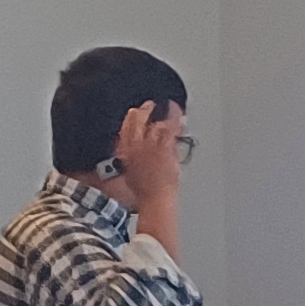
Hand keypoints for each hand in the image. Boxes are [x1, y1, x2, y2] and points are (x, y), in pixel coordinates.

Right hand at [109, 100, 188, 247]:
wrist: (155, 200)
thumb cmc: (144, 194)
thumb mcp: (129, 175)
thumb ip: (131, 161)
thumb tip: (133, 156)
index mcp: (125, 152)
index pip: (125, 128)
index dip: (131, 117)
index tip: (136, 111)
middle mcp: (136, 145)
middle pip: (138, 121)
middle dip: (144, 111)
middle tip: (150, 104)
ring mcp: (152, 145)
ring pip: (156, 122)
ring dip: (162, 112)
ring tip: (169, 105)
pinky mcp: (166, 148)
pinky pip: (171, 129)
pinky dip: (175, 119)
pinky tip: (179, 113)